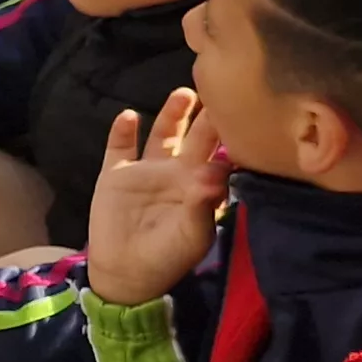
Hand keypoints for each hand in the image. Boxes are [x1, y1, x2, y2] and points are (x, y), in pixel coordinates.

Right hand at [86, 93, 229, 306]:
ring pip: (162, 134)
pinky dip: (122, 132)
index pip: (221, 155)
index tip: (245, 114)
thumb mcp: (192, 234)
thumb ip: (203, 204)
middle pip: (196, 137)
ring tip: (184, 92)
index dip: (232, 138)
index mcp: (202, 186)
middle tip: (221, 88)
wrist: (127, 273)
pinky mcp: (116, 175)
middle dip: (208, 116)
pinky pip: (119, 148)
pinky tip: (129, 116)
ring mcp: (147, 171)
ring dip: (172, 114)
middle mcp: (178, 172)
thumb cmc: (168, 256)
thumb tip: (216, 172)